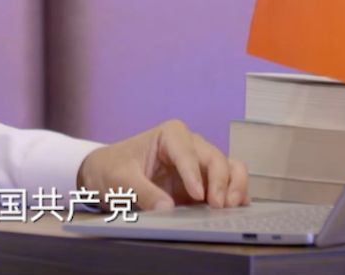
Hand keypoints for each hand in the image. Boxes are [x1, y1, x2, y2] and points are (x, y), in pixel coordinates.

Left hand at [77, 120, 249, 209]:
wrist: (105, 174)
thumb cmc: (112, 168)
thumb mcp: (120, 179)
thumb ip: (142, 191)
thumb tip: (166, 208)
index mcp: (170, 135)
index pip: (188, 153)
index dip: (194, 174)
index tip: (197, 195)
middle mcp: (190, 145)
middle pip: (215, 158)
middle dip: (221, 181)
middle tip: (218, 206)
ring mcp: (198, 165)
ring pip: (228, 168)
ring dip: (235, 186)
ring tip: (232, 206)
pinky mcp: (202, 183)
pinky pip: (227, 184)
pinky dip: (235, 193)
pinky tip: (239, 207)